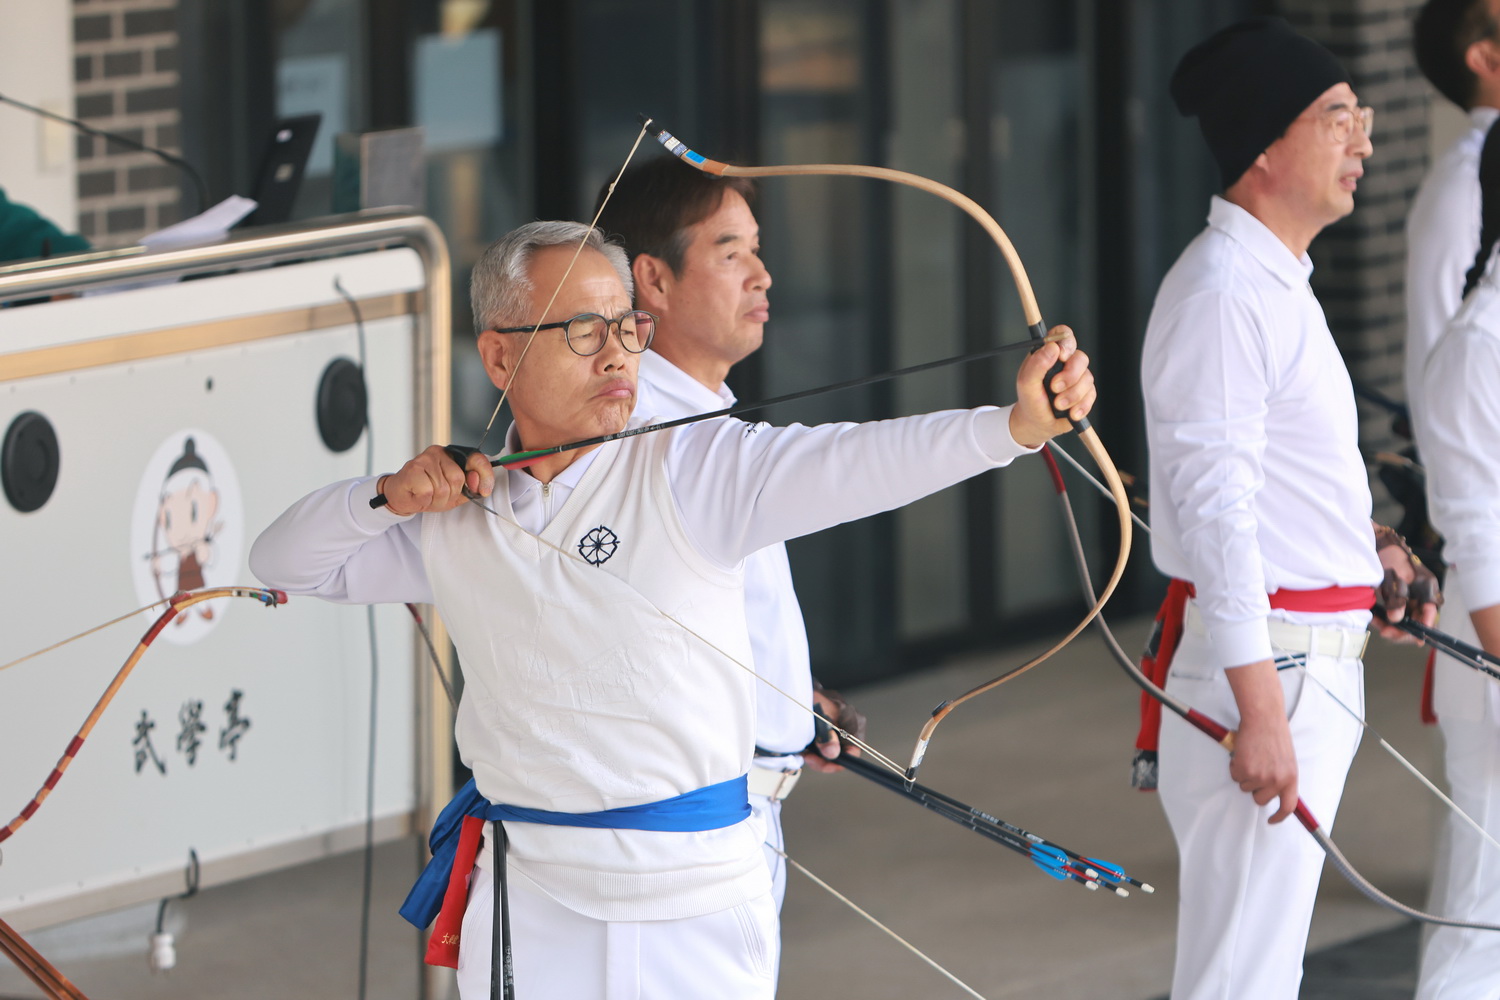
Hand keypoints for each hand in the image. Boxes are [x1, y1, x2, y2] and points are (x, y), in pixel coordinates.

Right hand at [379, 445, 493, 515]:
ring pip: (443, 487)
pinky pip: (428, 491)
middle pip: (458, 478)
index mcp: (452, 455)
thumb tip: (479, 483)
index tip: (485, 491)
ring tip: (427, 496)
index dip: (485, 475)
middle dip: (450, 495)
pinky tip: (418, 495)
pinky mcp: (412, 468)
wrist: (399, 496)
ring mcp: (425, 459)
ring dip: (436, 500)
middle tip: (438, 497)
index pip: (476, 458)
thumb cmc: (427, 493)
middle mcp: (439, 452)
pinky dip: (424, 500)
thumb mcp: (455, 494)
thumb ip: (470, 488)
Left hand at [802, 683, 867, 773]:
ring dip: (817, 754)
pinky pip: (826, 746)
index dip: (838, 762)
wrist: (800, 689)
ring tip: (805, 750)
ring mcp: (841, 728)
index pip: (854, 751)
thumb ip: (826, 736)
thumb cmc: (812, 697)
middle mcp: (851, 725)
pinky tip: (806, 746)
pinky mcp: (831, 730)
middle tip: (808, 757)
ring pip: (832, 752)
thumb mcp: (819, 717)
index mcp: (854, 720)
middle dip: (824, 758)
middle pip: (842, 753)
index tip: (822, 763)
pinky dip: (815, 749)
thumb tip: (833, 753)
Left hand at [1009, 326, 1095, 447]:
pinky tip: (1071, 413)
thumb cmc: (1030, 400)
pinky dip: (1081, 406)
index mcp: (1050, 354)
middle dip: (1070, 375)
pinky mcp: (1086, 393)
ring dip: (1072, 395)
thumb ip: (1036, 364)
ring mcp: (1078, 377)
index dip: (1066, 342)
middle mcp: (1066, 363)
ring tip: (1058, 405)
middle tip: (1054, 388)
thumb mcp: (1026, 384)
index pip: (1063, 335)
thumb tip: (1052, 347)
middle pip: (1080, 357)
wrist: (1037, 424)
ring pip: (1088, 378)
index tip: (1061, 356)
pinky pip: (1092, 395)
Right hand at [1224, 659, 1298, 822]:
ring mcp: (1260, 776)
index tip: (1271, 820)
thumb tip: (1273, 791)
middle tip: (1254, 771)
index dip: (1279, 816)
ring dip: (1244, 774)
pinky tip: (1242, 753)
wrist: (1263, 718)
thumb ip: (1282, 777)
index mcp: (1291, 778)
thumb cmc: (1274, 734)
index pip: (1288, 806)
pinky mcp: (1245, 769)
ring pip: (1245, 787)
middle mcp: (1277, 780)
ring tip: (1250, 756)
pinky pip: (1235, 776)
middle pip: (1260, 799)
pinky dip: (1235, 766)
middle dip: (1255, 789)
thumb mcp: (1287, 759)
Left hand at [1371, 523, 1440, 642]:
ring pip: (1406, 619)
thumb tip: (1397, 620)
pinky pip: (1397, 613)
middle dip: (1403, 629)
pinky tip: (1375, 619)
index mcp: (1426, 588)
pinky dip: (1386, 618)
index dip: (1424, 627)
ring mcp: (1411, 596)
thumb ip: (1396, 600)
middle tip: (1387, 633)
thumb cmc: (1389, 558)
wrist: (1379, 545)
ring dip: (1393, 626)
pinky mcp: (1400, 598)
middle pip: (1418, 619)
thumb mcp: (1392, 579)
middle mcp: (1422, 594)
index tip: (1416, 639)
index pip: (1430, 612)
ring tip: (1378, 626)